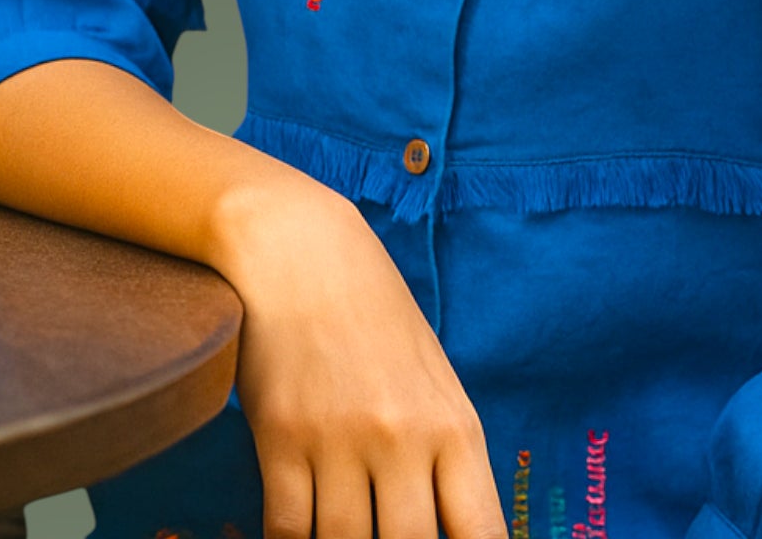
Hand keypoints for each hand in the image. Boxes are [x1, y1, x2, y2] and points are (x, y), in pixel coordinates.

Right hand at [211, 173, 509, 538]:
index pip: (480, 534)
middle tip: (383, 535)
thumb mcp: (434, 382)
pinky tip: (297, 533)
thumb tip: (453, 530)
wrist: (303, 251)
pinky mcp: (281, 437)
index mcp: (454, 426)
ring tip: (345, 528)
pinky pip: (286, 530)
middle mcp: (402, 438)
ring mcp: (340, 439)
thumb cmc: (376, 319)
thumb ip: (446, 461)